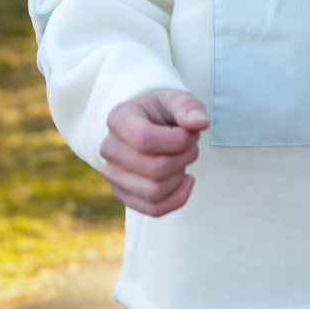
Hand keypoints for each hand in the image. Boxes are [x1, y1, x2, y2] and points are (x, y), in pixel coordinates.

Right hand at [100, 89, 208, 216]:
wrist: (148, 124)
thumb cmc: (162, 111)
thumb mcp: (176, 99)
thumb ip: (189, 107)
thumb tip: (200, 123)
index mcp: (119, 119)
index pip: (145, 139)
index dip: (177, 141)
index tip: (189, 133)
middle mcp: (109, 148)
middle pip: (155, 168)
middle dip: (185, 157)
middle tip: (191, 143)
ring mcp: (113, 174)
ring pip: (155, 192)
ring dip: (181, 175)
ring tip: (185, 158)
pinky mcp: (123, 194)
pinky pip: (154, 209)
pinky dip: (178, 198)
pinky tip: (187, 180)